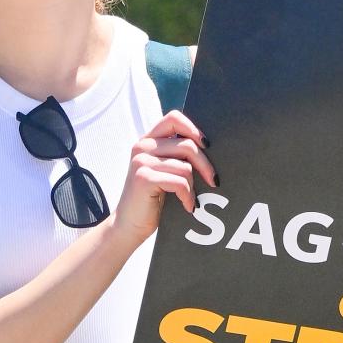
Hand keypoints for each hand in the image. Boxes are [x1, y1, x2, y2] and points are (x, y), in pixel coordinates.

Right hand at [114, 109, 215, 247]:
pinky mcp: (144, 178)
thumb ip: (177, 155)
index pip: (174, 118)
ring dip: (193, 187)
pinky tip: (187, 206)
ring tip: (190, 199)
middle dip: (205, 165)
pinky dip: (188, 197)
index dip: (194, 129)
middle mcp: (142, 146)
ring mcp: (141, 161)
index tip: (207, 146)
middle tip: (213, 181)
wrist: (128, 224)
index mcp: (148, 140)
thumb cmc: (152, 199)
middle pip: (187, 145)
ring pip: (185, 167)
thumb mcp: (164, 171)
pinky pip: (180, 182)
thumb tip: (209, 148)